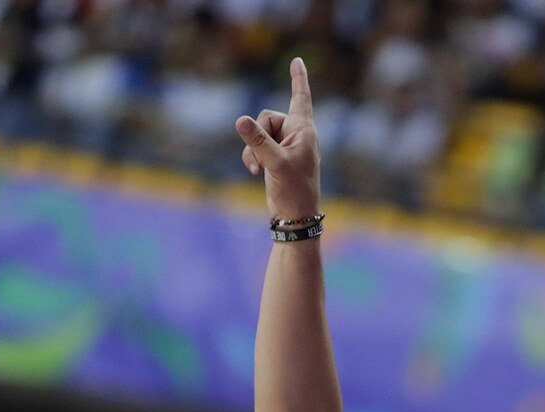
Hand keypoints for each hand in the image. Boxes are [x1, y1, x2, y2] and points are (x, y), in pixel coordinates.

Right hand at [237, 58, 322, 224]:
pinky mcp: (274, 157)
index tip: (297, 60)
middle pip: (266, 117)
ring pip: (257, 132)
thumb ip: (257, 140)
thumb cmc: (294, 190)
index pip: (300, 97)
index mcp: (304, 130)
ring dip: (252, 149)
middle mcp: (296, 134)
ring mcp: (284, 145)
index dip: (298, 78)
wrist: (294, 217)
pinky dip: (251, 157)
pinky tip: (255, 172)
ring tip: (258, 168)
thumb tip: (240, 120)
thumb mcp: (274, 163)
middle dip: (257, 135)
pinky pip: (255, 146)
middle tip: (262, 158)